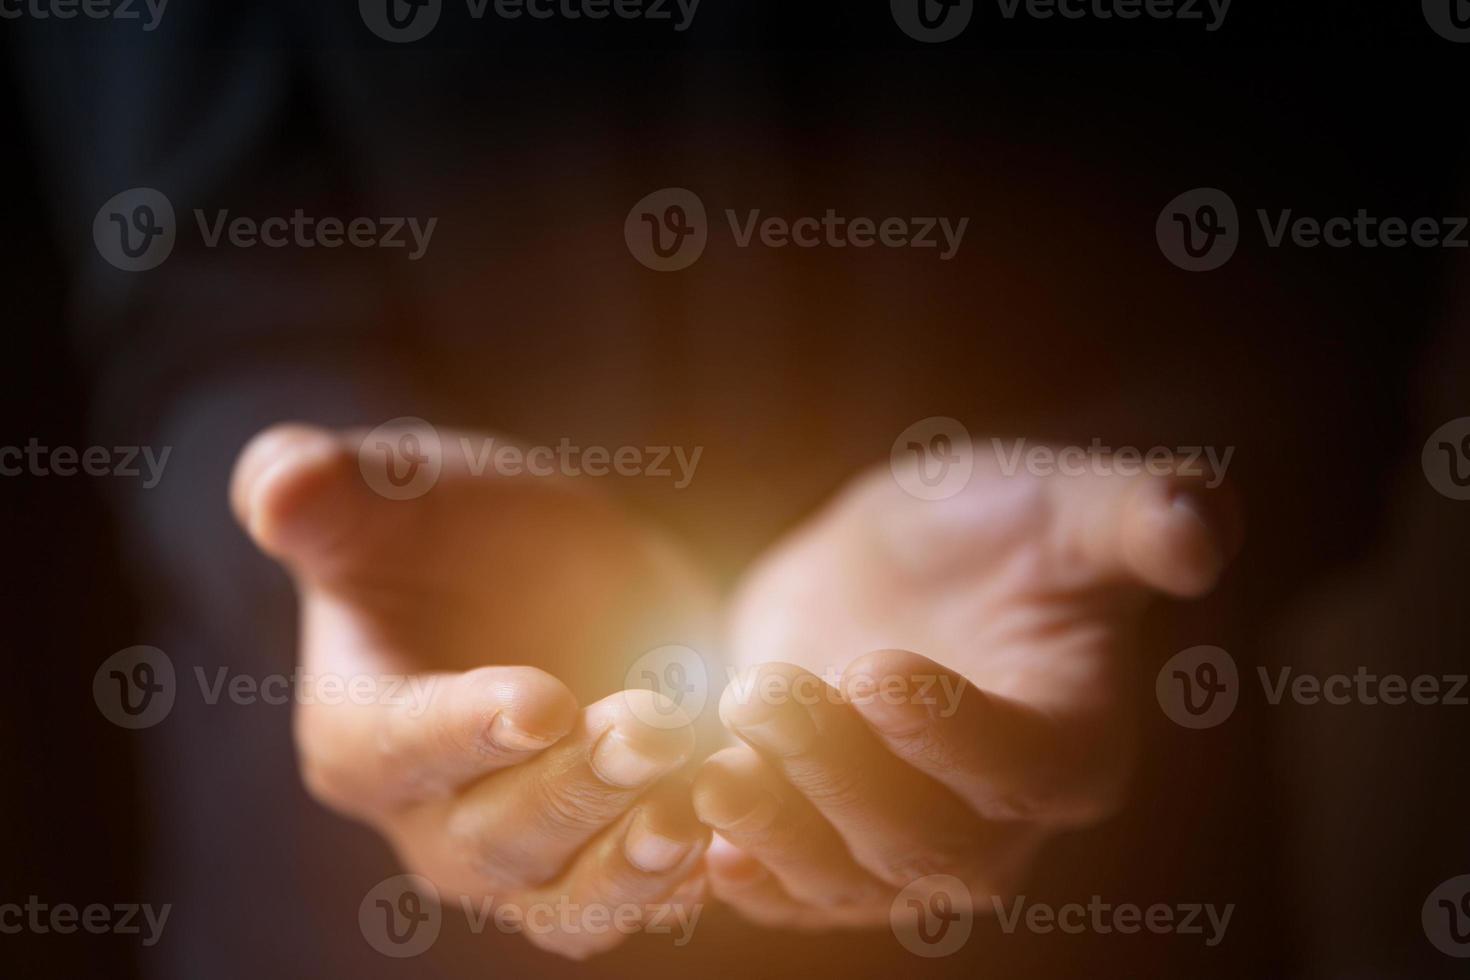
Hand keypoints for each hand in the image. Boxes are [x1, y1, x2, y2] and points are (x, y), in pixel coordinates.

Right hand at [231, 423, 714, 958]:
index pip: (399, 745)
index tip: (544, 702)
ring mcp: (514, 853)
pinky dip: (680, 880)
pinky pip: (629, 900)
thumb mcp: (390, 489)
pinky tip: (737, 832)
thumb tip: (278, 487)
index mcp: (356, 727)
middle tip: (658, 725)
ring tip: (696, 811)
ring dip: (628, 867)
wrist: (536, 572)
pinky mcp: (591, 859)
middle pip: (492, 836)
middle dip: (576, 788)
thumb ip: (327, 492)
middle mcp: (426, 816)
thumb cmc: (446, 526)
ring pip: (562, 900)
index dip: (467, 729)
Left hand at [693, 451, 1239, 926]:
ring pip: (854, 880)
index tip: (873, 668)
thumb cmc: (991, 525)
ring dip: (782, 837)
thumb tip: (1206, 530)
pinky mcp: (830, 845)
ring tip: (716, 777)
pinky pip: (796, 892)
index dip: (952, 734)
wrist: (888, 565)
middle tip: (764, 693)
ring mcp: (909, 844)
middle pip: (929, 842)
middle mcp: (1000, 820)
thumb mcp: (1060, 498)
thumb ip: (1136, 512)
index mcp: (1072, 740)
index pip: (1025, 769)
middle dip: (841, 775)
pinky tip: (701, 845)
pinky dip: (752, 881)